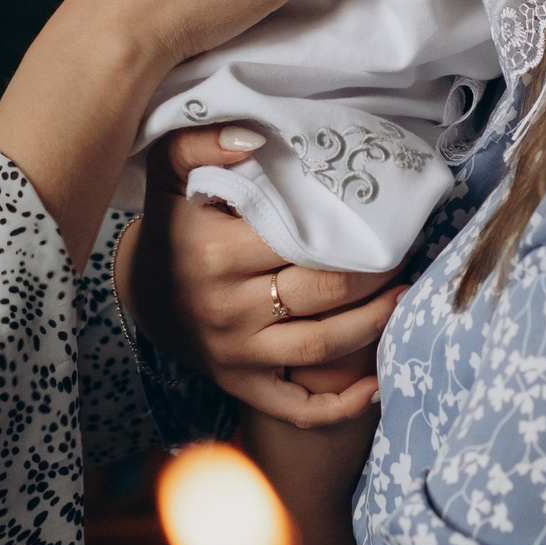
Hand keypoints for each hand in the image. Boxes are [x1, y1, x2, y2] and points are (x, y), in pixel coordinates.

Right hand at [117, 127, 403, 427]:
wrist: (141, 290)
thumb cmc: (173, 223)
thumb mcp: (171, 172)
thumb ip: (202, 141)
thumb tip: (254, 136)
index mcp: (215, 252)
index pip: (304, 238)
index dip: (353, 229)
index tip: (384, 216)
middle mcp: (226, 307)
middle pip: (325, 290)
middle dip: (376, 272)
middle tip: (404, 252)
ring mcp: (235, 353)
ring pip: (324, 345)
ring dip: (374, 323)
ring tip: (404, 297)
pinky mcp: (240, 384)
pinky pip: (298, 408)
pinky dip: (342, 406)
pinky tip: (376, 385)